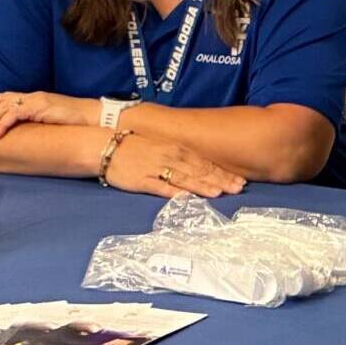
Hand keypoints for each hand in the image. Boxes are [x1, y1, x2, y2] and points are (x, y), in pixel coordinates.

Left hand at [0, 92, 96, 139]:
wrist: (93, 116)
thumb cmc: (77, 120)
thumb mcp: (53, 118)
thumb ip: (38, 119)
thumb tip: (28, 128)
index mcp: (33, 98)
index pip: (5, 96)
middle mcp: (31, 96)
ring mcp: (34, 101)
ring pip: (3, 108)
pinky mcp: (39, 108)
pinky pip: (15, 116)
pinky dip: (3, 124)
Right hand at [103, 136, 245, 198]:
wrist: (104, 147)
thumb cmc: (135, 147)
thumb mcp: (162, 147)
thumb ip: (182, 158)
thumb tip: (202, 169)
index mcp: (176, 149)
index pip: (205, 162)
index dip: (223, 173)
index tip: (240, 181)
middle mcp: (169, 157)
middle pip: (199, 170)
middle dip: (220, 180)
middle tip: (238, 188)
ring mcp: (156, 169)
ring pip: (184, 178)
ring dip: (203, 185)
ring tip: (220, 192)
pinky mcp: (142, 180)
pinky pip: (161, 187)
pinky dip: (176, 192)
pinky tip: (188, 197)